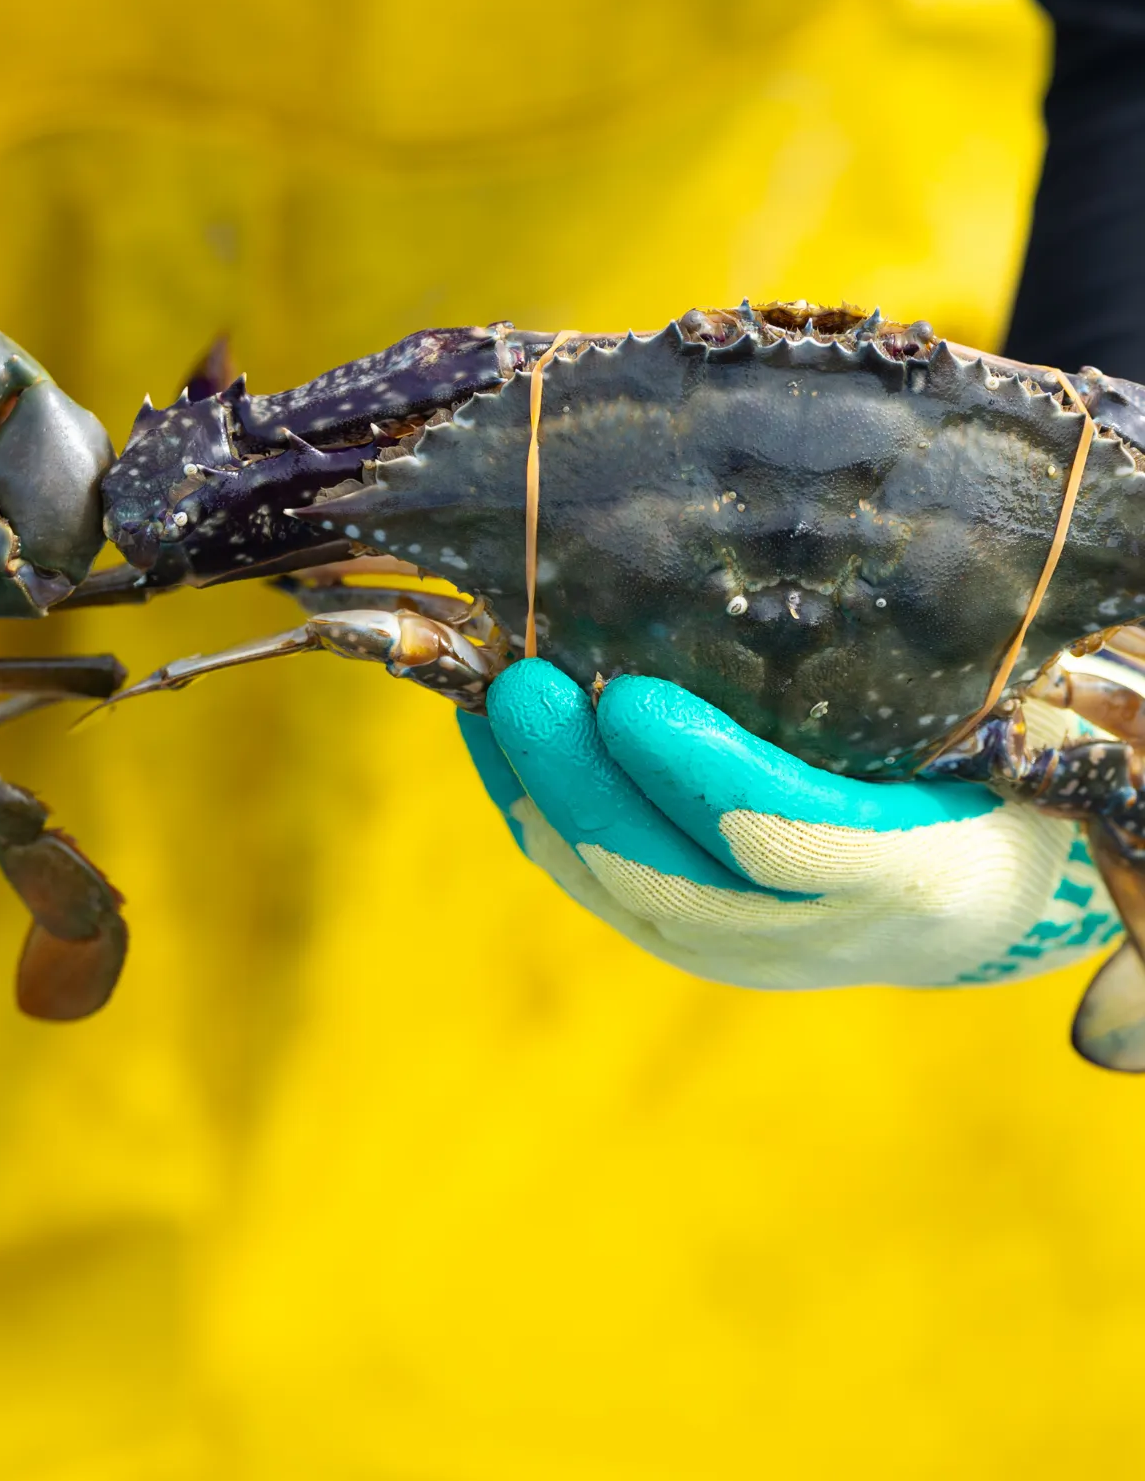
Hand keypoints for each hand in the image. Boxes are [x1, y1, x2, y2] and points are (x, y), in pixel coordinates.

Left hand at [459, 660, 1121, 990]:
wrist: (970, 885)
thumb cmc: (988, 767)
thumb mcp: (998, 726)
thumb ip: (920, 674)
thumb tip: (820, 533)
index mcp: (928, 879)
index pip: (797, 846)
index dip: (706, 780)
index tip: (630, 703)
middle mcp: (819, 935)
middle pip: (670, 876)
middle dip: (582, 778)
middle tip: (522, 684)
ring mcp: (734, 946)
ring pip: (608, 881)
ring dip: (536, 783)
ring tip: (486, 687)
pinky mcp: (671, 933)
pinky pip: (581, 873)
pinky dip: (524, 796)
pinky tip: (482, 721)